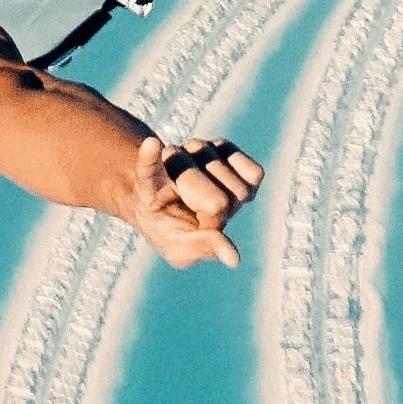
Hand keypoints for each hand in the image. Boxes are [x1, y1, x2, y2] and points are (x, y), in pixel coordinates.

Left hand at [131, 138, 260, 269]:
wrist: (172, 206)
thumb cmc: (171, 229)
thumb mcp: (177, 248)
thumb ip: (202, 249)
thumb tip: (234, 258)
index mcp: (150, 184)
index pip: (148, 170)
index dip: (149, 159)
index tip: (152, 145)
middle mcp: (173, 158)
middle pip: (217, 202)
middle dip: (215, 221)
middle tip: (198, 219)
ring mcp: (198, 148)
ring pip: (238, 190)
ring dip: (230, 205)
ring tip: (207, 203)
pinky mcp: (223, 147)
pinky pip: (254, 174)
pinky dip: (249, 189)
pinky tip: (229, 190)